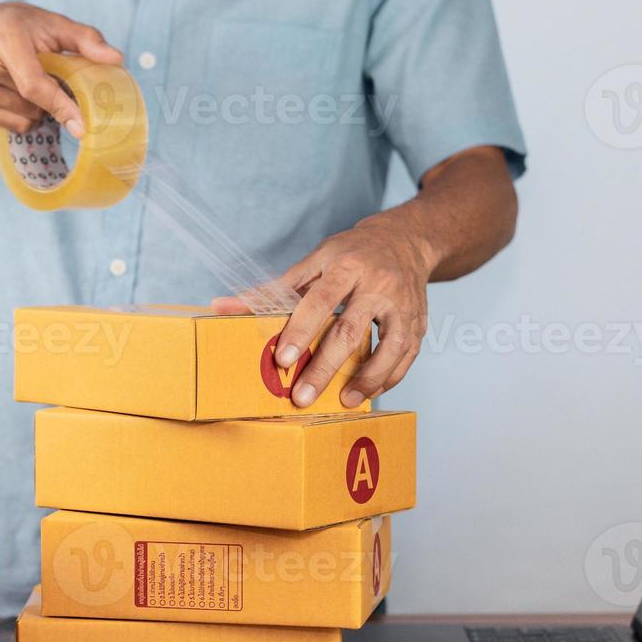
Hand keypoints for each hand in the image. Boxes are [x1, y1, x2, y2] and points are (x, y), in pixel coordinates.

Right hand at [0, 2, 121, 136]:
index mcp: (5, 39)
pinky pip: (17, 125)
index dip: (60, 105)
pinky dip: (26, 114)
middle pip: (35, 105)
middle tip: (51, 75)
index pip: (34, 84)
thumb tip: (117, 59)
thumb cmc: (11, 26)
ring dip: (40, 107)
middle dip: (55, 98)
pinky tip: (15, 91)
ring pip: (28, 118)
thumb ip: (85, 38)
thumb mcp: (48, 22)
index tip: (80, 125)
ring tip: (26, 78)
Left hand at [213, 211, 433, 407]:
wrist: (406, 240)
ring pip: (389, 346)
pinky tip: (369, 391)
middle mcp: (378, 284)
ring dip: (366, 378)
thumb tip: (222, 308)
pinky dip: (389, 376)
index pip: (321, 300)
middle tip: (303, 397)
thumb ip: (274, 289)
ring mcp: (404, 303)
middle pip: (350, 329)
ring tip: (343, 401)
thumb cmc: (351, 253)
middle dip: (326, 366)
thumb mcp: (314, 260)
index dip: (301, 330)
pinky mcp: (419, 321)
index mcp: (347, 265)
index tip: (283, 360)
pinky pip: (408, 354)